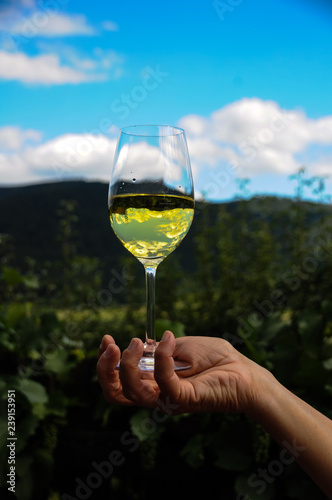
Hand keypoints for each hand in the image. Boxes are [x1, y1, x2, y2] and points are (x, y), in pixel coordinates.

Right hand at [97, 331, 270, 414]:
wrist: (245, 372)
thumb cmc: (216, 359)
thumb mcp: (182, 346)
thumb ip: (160, 350)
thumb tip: (142, 346)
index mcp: (153, 383)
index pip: (118, 382)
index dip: (106, 364)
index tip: (106, 339)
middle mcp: (156, 395)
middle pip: (116, 393)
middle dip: (105, 370)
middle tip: (112, 345)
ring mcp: (169, 400)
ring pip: (133, 391)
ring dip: (129, 364)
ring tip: (137, 342)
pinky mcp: (184, 399)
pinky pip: (163, 382)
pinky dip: (162, 359)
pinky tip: (169, 341)